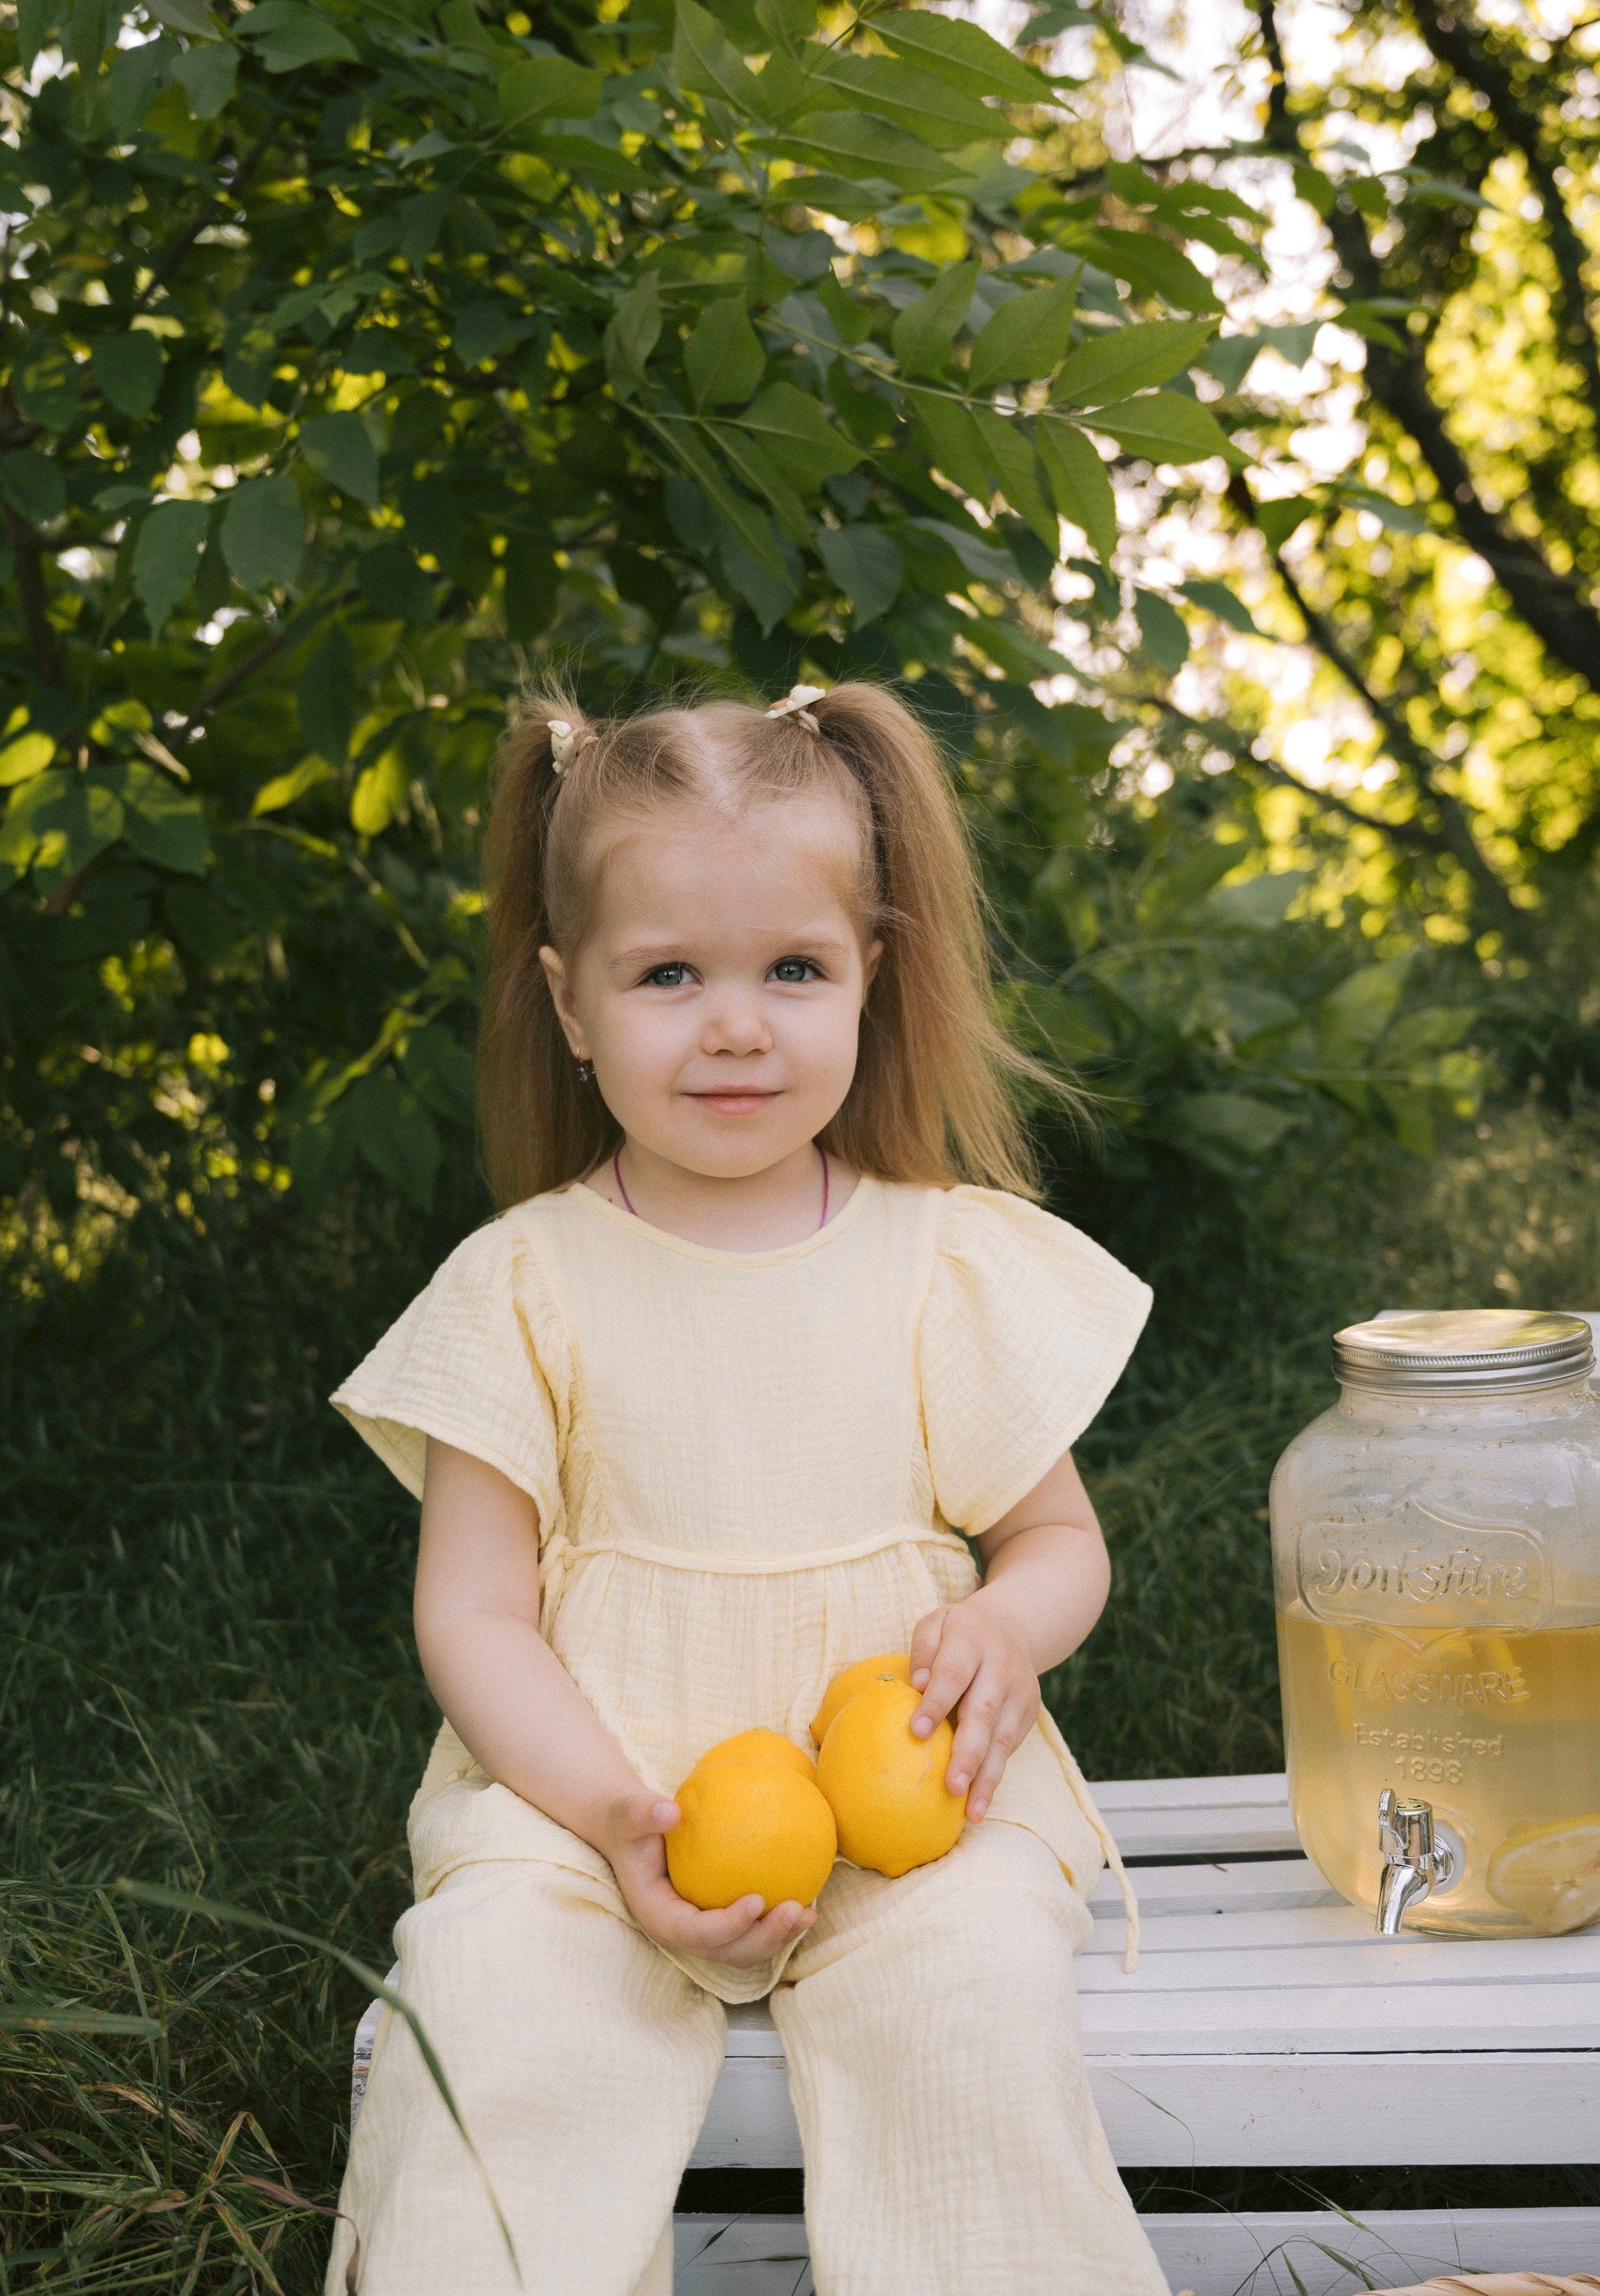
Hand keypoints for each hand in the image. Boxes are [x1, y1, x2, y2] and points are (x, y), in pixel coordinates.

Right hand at [598, 1789, 817, 1967]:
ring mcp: (700, 1931)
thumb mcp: (630, 1813)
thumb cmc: (631, 1821)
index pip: (694, 1933)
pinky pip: (751, 1931)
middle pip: (726, 1951)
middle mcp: (681, 1932)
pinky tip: (804, 1902)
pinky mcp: (717, 1921)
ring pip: (744, 1949)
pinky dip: (777, 1924)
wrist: (632, 1833)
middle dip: (764, 1938)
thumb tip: (670, 1811)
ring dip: (778, 1938)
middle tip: (796, 1909)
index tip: (758, 1900)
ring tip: (808, 1913)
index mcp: (658, 1916)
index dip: (728, 1925)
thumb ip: (645, 1812)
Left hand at [908, 1596, 1040, 1821]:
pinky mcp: (1028, 1714)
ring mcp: (1020, 1693)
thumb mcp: (936, 1624)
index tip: (916, 1732)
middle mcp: (1001, 1668)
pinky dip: (995, 1777)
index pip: (954, 1674)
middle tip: (951, 1786)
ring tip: (971, 1811)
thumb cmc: (957, 1634)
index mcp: (972, 1641)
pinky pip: (1010, 1749)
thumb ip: (924, 1650)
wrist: (1011, 1628)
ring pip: (1003, 1739)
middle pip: (984, 1713)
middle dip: (968, 1752)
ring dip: (987, 1777)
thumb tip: (916, 1685)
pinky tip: (979, 1804)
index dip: (937, 1703)